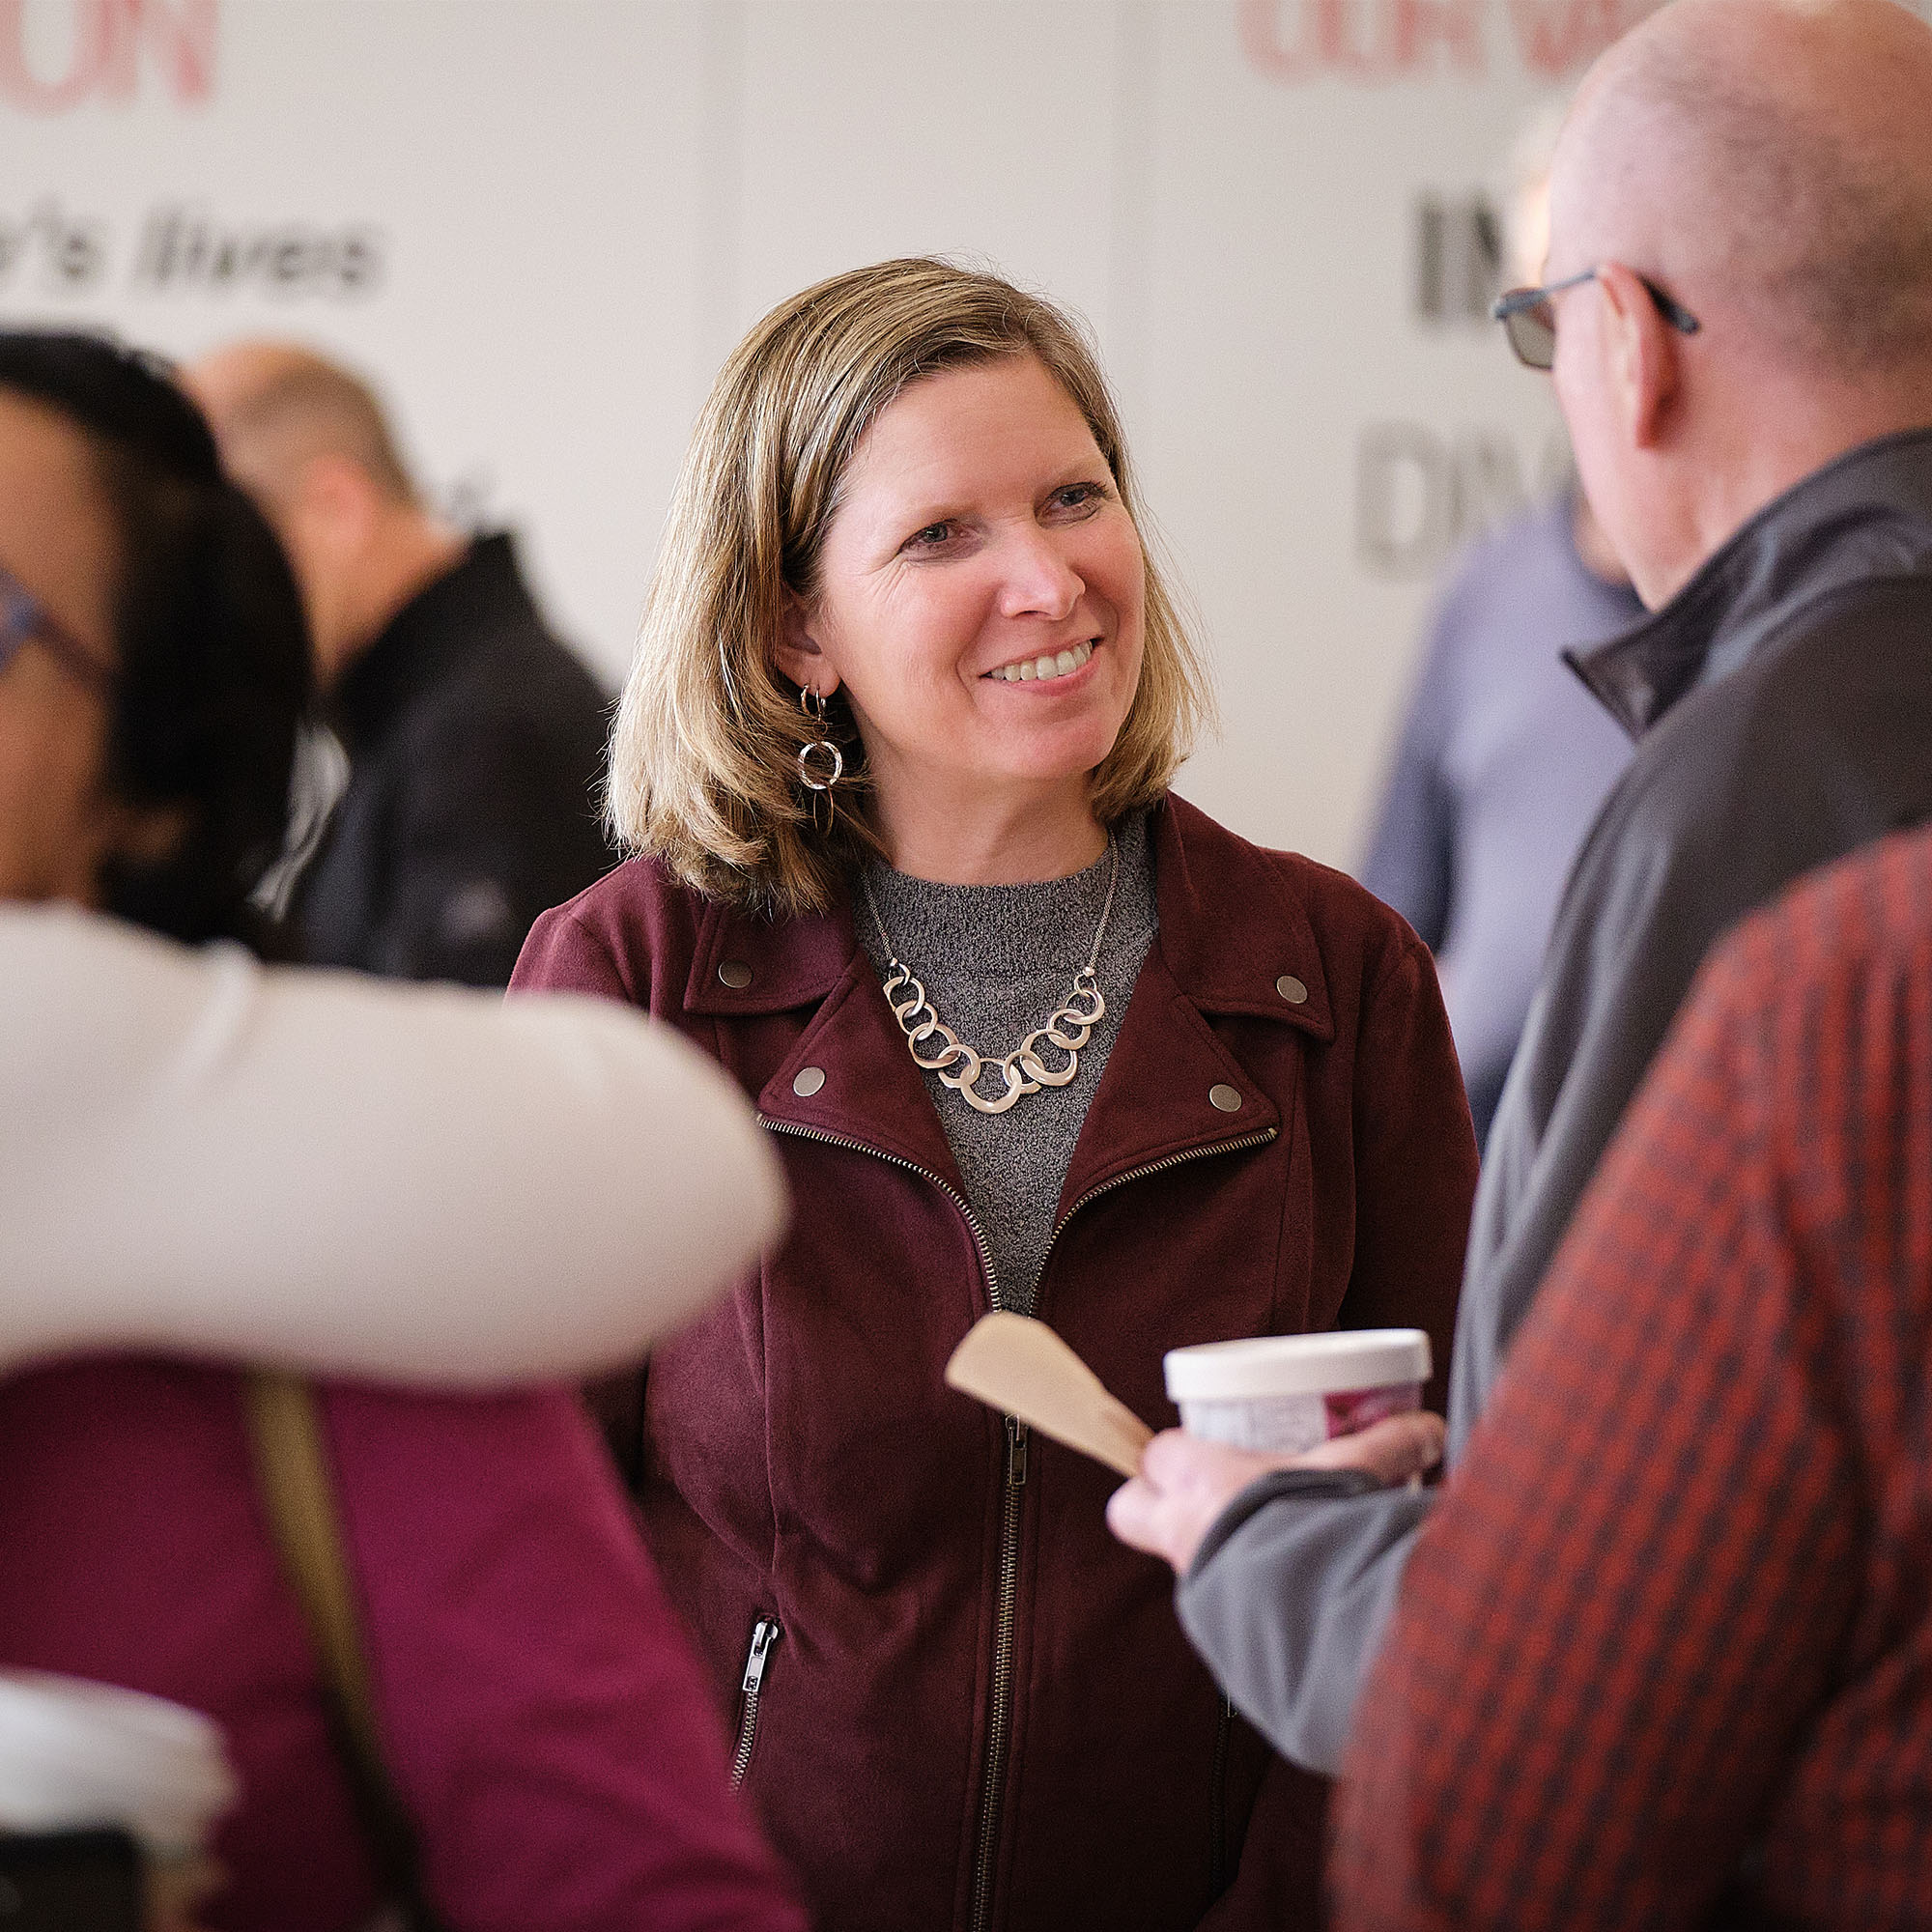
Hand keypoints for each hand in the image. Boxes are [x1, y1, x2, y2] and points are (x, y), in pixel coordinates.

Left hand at [1105, 1412, 1444, 1574]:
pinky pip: (1213, 1607)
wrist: (1322, 1608)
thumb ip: (1391, 1445)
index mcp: (1203, 1477)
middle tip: (1199, 1499)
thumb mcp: (1358, 1470)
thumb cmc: (1323, 1522)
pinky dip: (1236, 1602)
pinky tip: (1274, 1600)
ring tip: (1250, 1550)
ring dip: (1203, 1555)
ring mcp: (1195, 1581)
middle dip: (1150, 1505)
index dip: (1175, 1452)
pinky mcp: (1217, 1629)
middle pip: (1129, 1508)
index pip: (1157, 1453)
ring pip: (1174, 1559)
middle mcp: (1183, 1527)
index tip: (1202, 1451)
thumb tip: (1430, 1429)